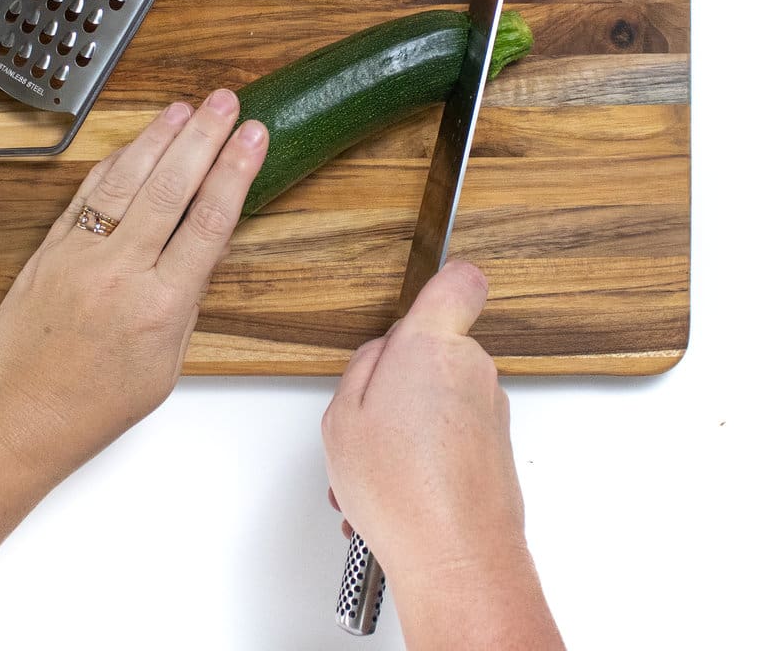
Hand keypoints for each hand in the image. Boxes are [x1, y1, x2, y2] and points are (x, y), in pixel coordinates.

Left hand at [0, 89, 267, 484]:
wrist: (21, 412)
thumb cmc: (96, 402)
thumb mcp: (167, 362)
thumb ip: (187, 298)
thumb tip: (205, 245)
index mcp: (160, 306)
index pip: (209, 222)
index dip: (236, 171)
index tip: (253, 138)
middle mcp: (120, 272)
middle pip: (171, 188)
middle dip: (204, 137)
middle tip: (225, 102)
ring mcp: (81, 255)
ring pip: (127, 180)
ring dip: (160, 138)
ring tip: (186, 108)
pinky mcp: (51, 248)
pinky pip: (88, 194)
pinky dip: (116, 162)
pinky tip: (138, 142)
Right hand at [322, 261, 560, 647]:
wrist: (458, 560)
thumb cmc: (402, 489)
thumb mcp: (342, 416)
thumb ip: (363, 367)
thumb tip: (381, 355)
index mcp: (432, 345)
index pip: (460, 281)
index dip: (442, 280)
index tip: (423, 295)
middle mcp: (472, 368)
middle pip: (436, 345)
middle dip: (401, 374)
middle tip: (372, 415)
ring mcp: (491, 408)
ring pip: (442, 393)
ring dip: (411, 420)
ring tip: (380, 465)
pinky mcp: (499, 445)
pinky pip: (455, 429)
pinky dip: (428, 449)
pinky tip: (400, 484)